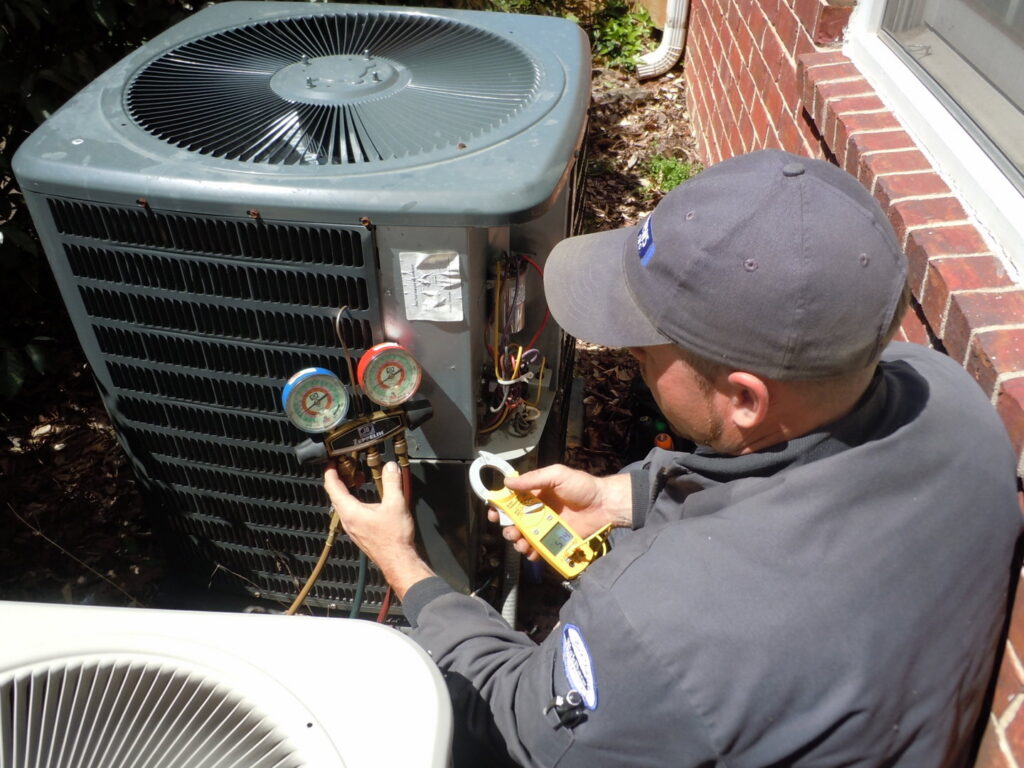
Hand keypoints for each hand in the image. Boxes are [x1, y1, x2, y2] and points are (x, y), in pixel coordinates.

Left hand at [324, 460, 433, 598]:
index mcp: (350, 511)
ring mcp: (352, 528)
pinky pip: (351, 512)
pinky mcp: (359, 533)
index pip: (332, 487)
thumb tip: (390, 467)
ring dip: (349, 490)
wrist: (399, 560)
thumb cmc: (394, 538)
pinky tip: (368, 499)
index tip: (332, 461)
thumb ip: (392, 482)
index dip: (330, 471)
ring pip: (343, 504)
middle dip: (341, 478)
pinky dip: (355, 500)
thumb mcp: (396, 503)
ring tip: (360, 480)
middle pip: (336, 495)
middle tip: (349, 466)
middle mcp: (347, 520)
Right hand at [488, 465, 632, 560]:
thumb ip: (533, 478)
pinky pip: (539, 549)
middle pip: (513, 522)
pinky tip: (532, 552)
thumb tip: (507, 482)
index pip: (511, 501)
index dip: (499, 507)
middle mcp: (537, 511)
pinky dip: (532, 553)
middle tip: (511, 531)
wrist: (605, 505)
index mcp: (535, 494)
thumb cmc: (583, 486)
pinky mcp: (555, 540)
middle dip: (507, 528)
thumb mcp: (557, 475)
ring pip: (523, 538)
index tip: (493, 513)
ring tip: (522, 543)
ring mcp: (545, 527)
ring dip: (518, 542)